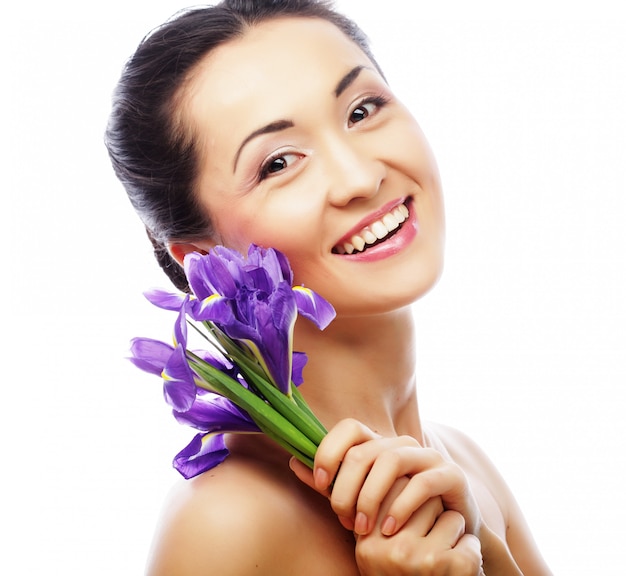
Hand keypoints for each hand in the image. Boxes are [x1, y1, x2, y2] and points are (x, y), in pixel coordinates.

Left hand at [289, 418, 484, 574]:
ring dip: (370, 497)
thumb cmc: (396, 514)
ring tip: (363, 528)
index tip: (321, 483)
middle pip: (364, 451)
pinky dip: (401, 507)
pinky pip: (421, 483)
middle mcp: (402, 444)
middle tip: (344, 518)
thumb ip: (331, 483)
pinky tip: (389, 529)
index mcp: (380, 444)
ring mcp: (428, 456)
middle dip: (347, 488)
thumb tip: (295, 462)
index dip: (330, 451)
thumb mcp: (358, 499)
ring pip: (390, 462)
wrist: (446, 535)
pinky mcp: (450, 475)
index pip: (349, 427)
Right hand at [356, 491, 482, 575]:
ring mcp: (412, 558)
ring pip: (447, 515)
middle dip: (433, 510)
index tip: (413, 515)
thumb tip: (377, 455)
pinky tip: (458, 568)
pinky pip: (467, 539)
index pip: (394, 487)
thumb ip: (375, 507)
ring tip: (442, 552)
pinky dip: (471, 552)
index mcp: (366, 539)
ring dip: (453, 531)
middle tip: (430, 536)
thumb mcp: (379, 546)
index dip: (412, 495)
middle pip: (421, 498)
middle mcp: (384, 547)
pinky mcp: (441, 567)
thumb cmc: (405, 575)